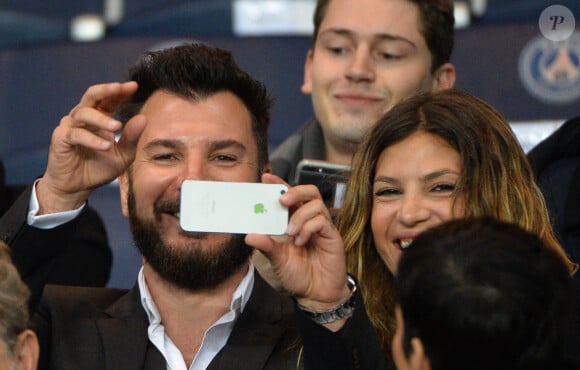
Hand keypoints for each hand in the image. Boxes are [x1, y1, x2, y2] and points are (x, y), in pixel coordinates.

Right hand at [37, 82, 145, 213]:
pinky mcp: (61, 139)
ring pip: (83, 113)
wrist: (78, 187)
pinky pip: (76, 134)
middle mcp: (83, 117)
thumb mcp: (123, 155)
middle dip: (106, 90)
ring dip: (101, 119)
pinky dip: (92, 139)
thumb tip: (144, 118)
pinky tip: (106, 145)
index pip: (109, 99)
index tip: (134, 86)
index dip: (120, 91)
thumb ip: (131, 137)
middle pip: (92, 95)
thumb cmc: (100, 168)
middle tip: (120, 88)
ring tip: (117, 127)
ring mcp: (70, 126)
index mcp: (99, 117)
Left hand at [246, 174, 349, 314]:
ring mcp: (322, 227)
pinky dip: (309, 228)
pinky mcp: (332, 236)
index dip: (279, 184)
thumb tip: (248, 235)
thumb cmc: (299, 275)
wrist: (316, 295)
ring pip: (315, 204)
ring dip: (300, 216)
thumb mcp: (277, 260)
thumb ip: (266, 246)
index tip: (266, 178)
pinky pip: (322, 221)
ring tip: (290, 233)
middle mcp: (309, 220)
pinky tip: (301, 241)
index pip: (289, 196)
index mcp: (295, 221)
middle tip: (282, 200)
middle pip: (308, 192)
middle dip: (294, 191)